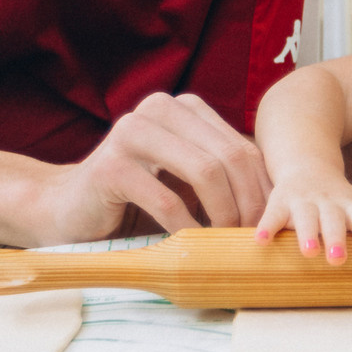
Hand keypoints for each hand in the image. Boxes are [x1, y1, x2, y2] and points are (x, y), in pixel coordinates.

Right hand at [32, 92, 271, 241]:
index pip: (241, 146)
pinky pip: (166, 200)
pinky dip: (186, 227)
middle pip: (228, 156)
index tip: (270, 224)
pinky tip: (190, 244)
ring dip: (222, 214)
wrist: (69, 208)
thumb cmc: (137, 197)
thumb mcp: (186, 177)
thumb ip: (223, 174)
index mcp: (184, 108)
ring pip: (203, 171)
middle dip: (248, 202)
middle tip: (250, 238)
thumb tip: (281, 200)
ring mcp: (132, 133)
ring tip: (224, 242)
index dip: (262, 188)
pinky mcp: (111, 166)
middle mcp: (159, 109)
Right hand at [252, 169, 351, 263]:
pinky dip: (266, 227)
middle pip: (332, 219)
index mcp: (351, 204)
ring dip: (305, 233)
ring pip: (304, 216)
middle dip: (335, 237)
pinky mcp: (279, 202)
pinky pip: (271, 215)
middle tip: (338, 260)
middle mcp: (327, 202)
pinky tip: (260, 242)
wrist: (306, 162)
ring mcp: (302, 201)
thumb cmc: (339, 197)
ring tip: (307, 252)